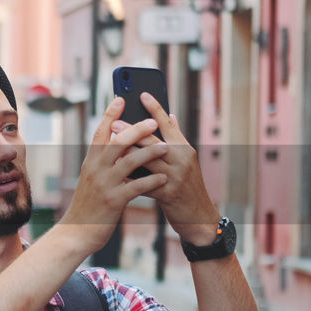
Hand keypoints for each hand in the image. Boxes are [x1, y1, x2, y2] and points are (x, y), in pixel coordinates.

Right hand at [59, 97, 169, 253]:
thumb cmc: (89, 205)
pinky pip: (136, 186)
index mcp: (90, 162)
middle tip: (153, 121)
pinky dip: (152, 181)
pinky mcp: (113, 201)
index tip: (120, 99)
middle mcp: (95, 169)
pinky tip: (164, 179)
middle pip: (116, 142)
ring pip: (129, 161)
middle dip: (136, 129)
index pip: (100, 132)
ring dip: (150, 152)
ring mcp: (104, 184)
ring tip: (167, 148)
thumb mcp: (92, 179)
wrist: (77, 232)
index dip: (110, 114)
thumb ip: (104, 162)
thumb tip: (119, 143)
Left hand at [109, 92, 219, 244]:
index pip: (168, 124)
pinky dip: (129, 178)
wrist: (199, 217)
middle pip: (154, 140)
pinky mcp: (167, 194)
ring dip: (127, 150)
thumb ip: (176, 139)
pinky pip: (143, 183)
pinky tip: (114, 171)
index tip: (142, 94)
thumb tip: (170, 116)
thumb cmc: (188, 186)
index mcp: (185, 148)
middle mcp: (182, 160)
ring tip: (111, 142)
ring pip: (147, 160)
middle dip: (133, 130)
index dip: (155, 108)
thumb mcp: (186, 160)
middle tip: (115, 120)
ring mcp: (175, 177)